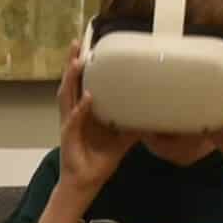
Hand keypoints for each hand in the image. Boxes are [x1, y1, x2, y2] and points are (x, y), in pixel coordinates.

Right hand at [37, 40, 139, 222]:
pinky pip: (74, 119)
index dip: (83, 64)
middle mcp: (73, 112)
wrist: (85, 182)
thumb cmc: (99, 159)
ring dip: (72, 78)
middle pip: (70, 82)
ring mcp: (69, 123)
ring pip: (67, 95)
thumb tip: (155, 116)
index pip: (82, 82)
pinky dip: (81, 108)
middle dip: (72, 62)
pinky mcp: (69, 136)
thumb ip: (135, 125)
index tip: (89, 44)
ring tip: (79, 61)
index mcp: (84, 110)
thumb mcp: (123, 139)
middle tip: (77, 41)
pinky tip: (88, 97)